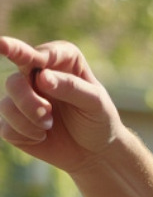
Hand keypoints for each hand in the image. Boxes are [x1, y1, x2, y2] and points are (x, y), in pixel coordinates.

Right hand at [0, 37, 125, 171]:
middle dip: (27, 99)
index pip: (41, 54)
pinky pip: (6, 127)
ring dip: (29, 119)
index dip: (21, 51)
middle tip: (46, 112)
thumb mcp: (95, 103)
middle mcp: (36, 75)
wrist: (94, 151)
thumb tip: (42, 76)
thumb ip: (71, 87)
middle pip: (15, 81)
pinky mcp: (13, 122)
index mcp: (61, 62)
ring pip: (7, 104)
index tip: (3, 45)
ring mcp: (22, 98)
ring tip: (50, 125)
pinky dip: (26, 135)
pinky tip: (42, 136)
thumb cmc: (99, 120)